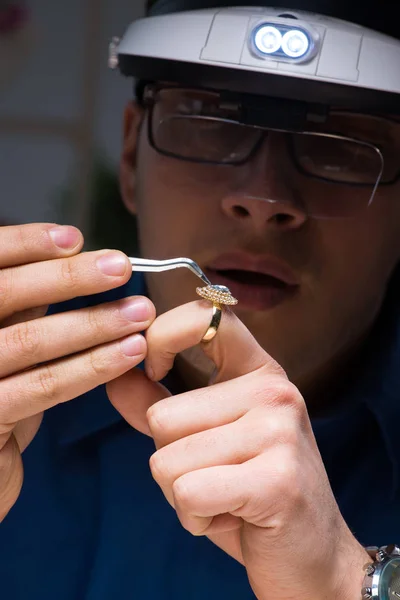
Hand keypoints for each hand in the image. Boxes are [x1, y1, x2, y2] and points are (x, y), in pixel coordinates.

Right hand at [0, 223, 154, 520]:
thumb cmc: (0, 385)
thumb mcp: (7, 335)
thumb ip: (27, 302)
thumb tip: (76, 256)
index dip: (27, 244)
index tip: (74, 236)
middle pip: (7, 293)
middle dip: (68, 277)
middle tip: (121, 266)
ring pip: (31, 341)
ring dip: (92, 323)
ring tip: (139, 313)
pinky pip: (44, 387)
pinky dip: (91, 367)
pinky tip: (128, 354)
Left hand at [108, 299, 369, 599]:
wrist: (311, 555)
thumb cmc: (250, 492)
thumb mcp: (203, 438)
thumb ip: (156, 402)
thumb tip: (114, 375)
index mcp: (258, 371)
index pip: (204, 314)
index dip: (161, 337)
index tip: (155, 370)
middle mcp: (274, 391)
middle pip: (162, 417)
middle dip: (170, 460)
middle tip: (214, 476)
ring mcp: (279, 431)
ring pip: (167, 459)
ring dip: (181, 494)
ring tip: (224, 497)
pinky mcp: (277, 479)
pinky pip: (187, 492)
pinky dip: (193, 518)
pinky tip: (231, 519)